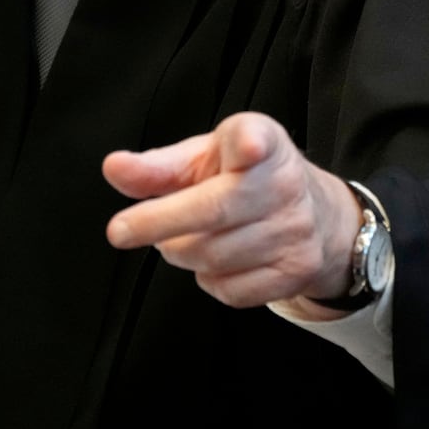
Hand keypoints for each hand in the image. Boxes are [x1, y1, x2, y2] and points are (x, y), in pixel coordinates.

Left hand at [101, 112, 360, 313]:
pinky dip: (207, 280)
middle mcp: (286, 184)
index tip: (248, 147)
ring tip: (182, 237)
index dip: (250, 143)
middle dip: (157, 224)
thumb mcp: (201, 159)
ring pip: (214, 256)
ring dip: (179, 252)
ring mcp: (297, 231)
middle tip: (124, 230)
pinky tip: (214, 260)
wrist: (316, 215)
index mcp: (260, 141)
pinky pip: (231, 290)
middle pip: (213, 211)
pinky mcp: (298, 271)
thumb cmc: (243, 178)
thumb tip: (113, 168)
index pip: (257, 139)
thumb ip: (156, 167)